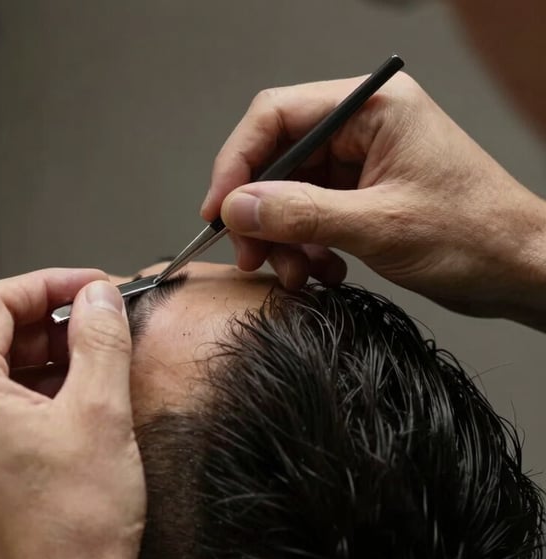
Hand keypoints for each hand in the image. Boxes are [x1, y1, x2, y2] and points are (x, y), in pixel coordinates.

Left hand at [0, 269, 148, 558]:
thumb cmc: (78, 527)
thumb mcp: (102, 411)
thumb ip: (99, 337)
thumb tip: (99, 296)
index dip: (49, 285)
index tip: (93, 288)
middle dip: (49, 324)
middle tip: (100, 325)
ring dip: (42, 362)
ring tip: (93, 367)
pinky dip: (28, 399)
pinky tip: (71, 408)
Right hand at [202, 72, 545, 329]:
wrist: (518, 269)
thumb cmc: (475, 235)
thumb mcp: (380, 225)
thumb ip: (302, 213)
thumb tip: (238, 206)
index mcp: (373, 108)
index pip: (275, 116)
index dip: (237, 162)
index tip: (219, 209)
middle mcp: (362, 128)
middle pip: (276, 158)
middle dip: (259, 212)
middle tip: (252, 254)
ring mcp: (360, 163)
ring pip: (288, 193)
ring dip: (281, 238)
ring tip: (294, 273)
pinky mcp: (360, 196)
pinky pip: (308, 216)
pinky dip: (304, 247)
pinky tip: (322, 271)